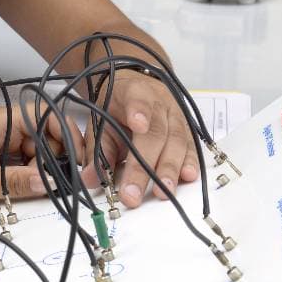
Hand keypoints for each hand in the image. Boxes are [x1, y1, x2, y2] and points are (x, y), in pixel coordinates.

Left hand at [0, 108, 58, 212]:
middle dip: (55, 157)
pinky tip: (25, 191)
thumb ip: (16, 182)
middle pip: (42, 134)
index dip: (65, 133)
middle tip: (59, 184)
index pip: (42, 116)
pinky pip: (19, 161)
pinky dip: (27, 175)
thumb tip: (51, 182)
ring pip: (33, 150)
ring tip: (39, 191)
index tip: (77, 158)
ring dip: (41, 169)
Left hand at [84, 71, 197, 206]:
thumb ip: (96, 151)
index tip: (138, 124)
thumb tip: (90, 179)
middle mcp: (159, 102)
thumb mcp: (100, 122)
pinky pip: (191, 147)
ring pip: (177, 141)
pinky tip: (188, 176)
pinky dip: (190, 163)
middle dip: (144, 165)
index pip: (136, 99)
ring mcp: (177, 116)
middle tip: (134, 192)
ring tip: (163, 191)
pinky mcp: (188, 130)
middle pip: (155, 133)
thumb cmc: (117, 108)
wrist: (138, 89)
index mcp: (131, 92)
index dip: (138, 110)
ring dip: (169, 169)